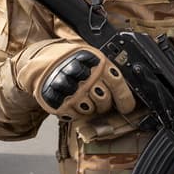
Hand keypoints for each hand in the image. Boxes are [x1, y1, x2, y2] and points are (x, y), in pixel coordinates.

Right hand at [16, 42, 135, 118]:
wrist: (44, 62)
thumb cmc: (73, 60)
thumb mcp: (92, 57)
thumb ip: (108, 71)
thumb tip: (130, 91)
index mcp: (97, 62)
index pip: (118, 84)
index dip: (125, 99)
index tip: (127, 107)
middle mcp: (85, 76)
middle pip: (105, 101)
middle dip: (105, 104)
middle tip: (98, 97)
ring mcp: (71, 90)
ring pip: (91, 110)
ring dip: (90, 108)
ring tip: (83, 96)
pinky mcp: (58, 102)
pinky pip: (76, 116)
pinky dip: (76, 112)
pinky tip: (72, 100)